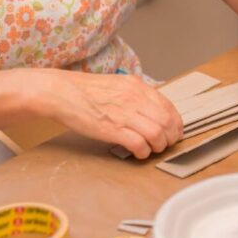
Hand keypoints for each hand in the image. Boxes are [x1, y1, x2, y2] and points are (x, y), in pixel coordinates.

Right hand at [31, 69, 183, 158]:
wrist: (62, 92)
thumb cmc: (86, 91)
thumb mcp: (117, 85)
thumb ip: (135, 95)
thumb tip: (150, 109)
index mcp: (137, 87)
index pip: (169, 106)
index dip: (176, 123)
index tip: (175, 132)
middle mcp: (135, 98)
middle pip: (167, 122)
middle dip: (170, 137)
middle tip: (165, 144)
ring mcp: (124, 114)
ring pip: (157, 133)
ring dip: (158, 146)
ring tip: (152, 149)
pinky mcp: (112, 129)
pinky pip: (139, 143)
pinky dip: (143, 152)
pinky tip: (139, 153)